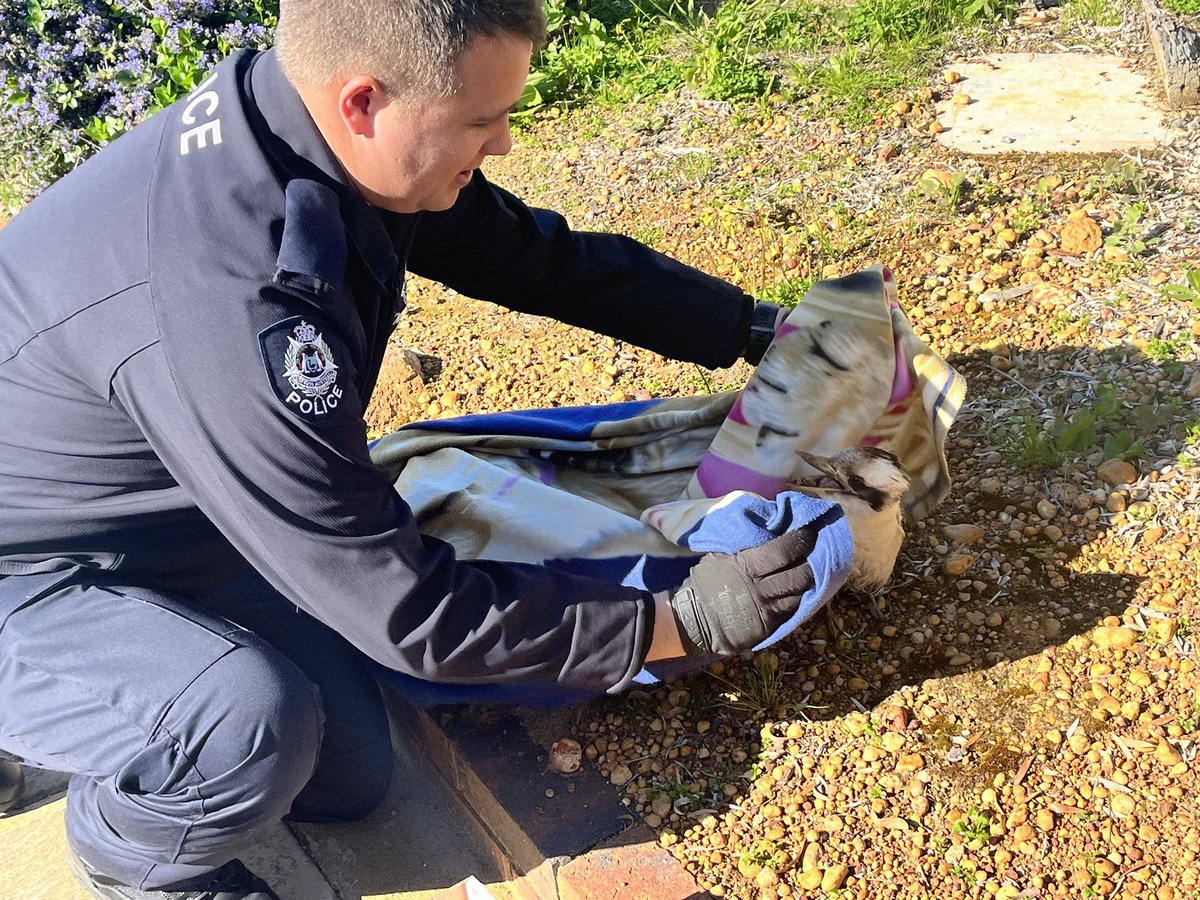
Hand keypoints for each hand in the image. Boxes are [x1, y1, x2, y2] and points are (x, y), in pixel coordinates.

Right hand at [669, 528, 815, 656]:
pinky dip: (800, 600)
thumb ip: (740, 550)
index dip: (800, 540)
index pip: (783, 551)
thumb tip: (761, 535)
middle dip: (814, 562)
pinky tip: (804, 592)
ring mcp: (766, 610)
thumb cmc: (703, 585)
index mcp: (747, 567)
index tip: (810, 531)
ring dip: (810, 583)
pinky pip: (791, 612)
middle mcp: (761, 589)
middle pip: (799, 575)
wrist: (692, 621)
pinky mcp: (768, 627)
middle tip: (821, 551)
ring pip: (799, 595)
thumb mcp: (716, 558)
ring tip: (817, 571)